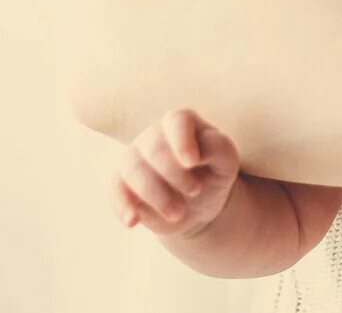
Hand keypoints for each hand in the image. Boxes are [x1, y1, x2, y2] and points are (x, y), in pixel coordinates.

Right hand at [113, 108, 239, 238]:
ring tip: (178, 214)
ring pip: (133, 169)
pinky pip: (114, 189)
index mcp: (182, 123)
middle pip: (154, 147)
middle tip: (195, 191)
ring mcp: (135, 157)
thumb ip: (218, 147)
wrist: (197, 204)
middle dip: (174, 174)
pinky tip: (133, 222)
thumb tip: (196, 153)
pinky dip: (122, 206)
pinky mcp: (121, 182)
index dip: (182, 141)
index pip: (177, 121)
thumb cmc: (213, 173)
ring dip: (156, 195)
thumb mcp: (226, 161)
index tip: (193, 162)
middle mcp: (154, 135)